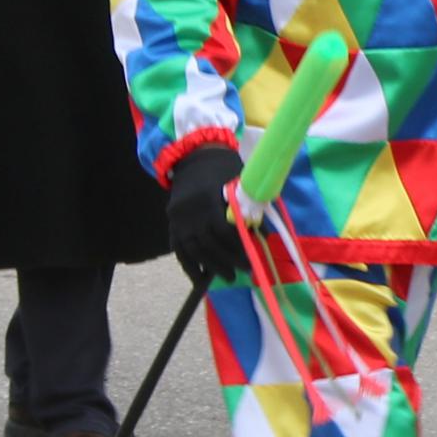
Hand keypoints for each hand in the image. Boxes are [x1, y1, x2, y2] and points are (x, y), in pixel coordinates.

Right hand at [166, 147, 247, 281]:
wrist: (193, 157)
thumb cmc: (223, 169)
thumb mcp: (239, 181)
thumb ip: (250, 206)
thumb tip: (264, 235)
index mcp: (207, 198)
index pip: (223, 230)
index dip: (238, 246)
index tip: (251, 257)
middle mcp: (189, 210)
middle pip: (208, 243)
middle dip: (228, 260)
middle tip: (244, 271)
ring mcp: (177, 219)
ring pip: (193, 249)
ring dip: (211, 266)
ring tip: (228, 277)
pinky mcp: (172, 224)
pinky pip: (179, 250)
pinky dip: (189, 267)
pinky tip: (200, 279)